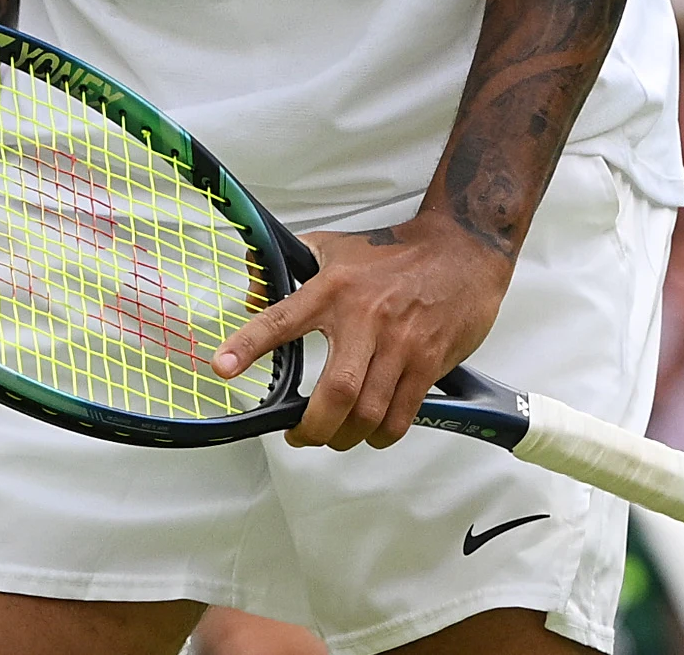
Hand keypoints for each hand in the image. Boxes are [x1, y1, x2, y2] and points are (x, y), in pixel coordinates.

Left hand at [211, 214, 511, 449]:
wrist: (462, 249)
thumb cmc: (396, 252)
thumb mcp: (335, 247)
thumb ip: (292, 265)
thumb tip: (250, 285)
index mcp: (333, 290)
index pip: (282, 320)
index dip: (249, 345)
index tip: (222, 368)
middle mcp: (365, 319)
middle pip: (335, 393)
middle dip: (313, 428)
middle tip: (300, 436)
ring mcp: (400, 344)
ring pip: (368, 412)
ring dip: (346, 436)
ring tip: (336, 436)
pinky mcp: (428, 362)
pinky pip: (401, 415)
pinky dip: (381, 435)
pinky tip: (372, 432)